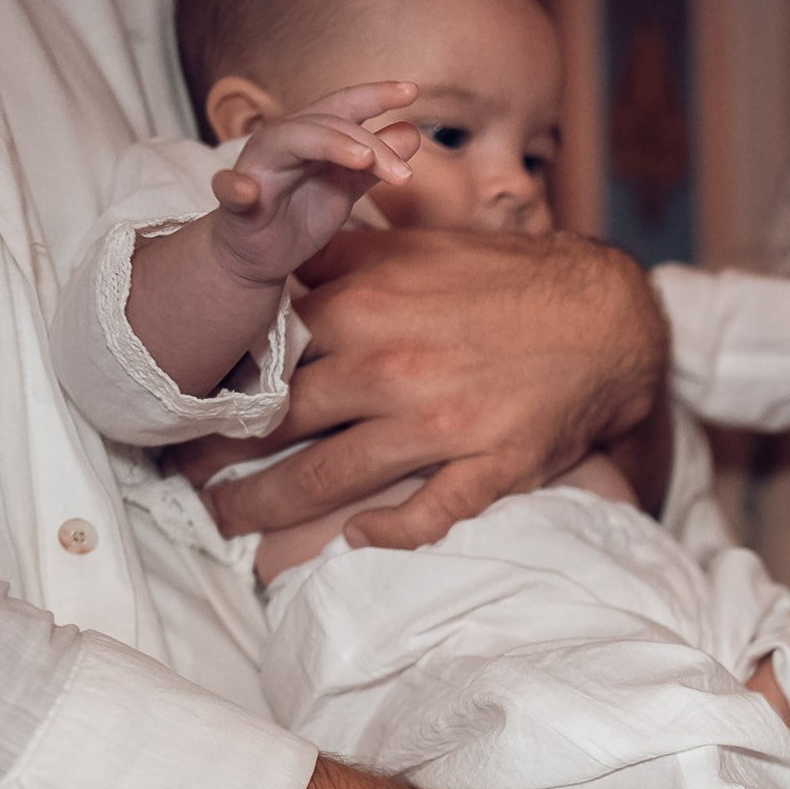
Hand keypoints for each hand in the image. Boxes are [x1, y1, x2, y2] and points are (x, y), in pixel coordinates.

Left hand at [204, 228, 665, 544]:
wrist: (607, 319)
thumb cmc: (508, 280)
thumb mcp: (417, 249)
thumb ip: (341, 257)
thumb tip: (275, 254)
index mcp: (365, 308)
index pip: (261, 354)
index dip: (214, 383)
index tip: (182, 403)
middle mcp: (390, 369)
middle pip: (275, 427)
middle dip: (215, 457)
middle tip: (183, 475)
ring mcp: (437, 426)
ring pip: (323, 482)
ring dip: (263, 510)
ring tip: (228, 523)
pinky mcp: (484, 469)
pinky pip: (418, 518)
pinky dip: (380, 535)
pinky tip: (354, 539)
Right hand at [208, 82, 420, 286]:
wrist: (260, 255)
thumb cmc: (301, 214)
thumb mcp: (346, 186)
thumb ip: (376, 162)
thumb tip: (412, 131)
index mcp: (310, 134)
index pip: (344, 105)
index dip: (375, 94)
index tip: (411, 91)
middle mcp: (283, 140)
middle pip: (328, 125)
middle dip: (370, 145)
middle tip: (404, 175)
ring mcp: (258, 167)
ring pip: (288, 142)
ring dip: (328, 145)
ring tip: (363, 160)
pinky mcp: (236, 202)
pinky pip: (229, 189)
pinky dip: (234, 187)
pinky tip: (244, 191)